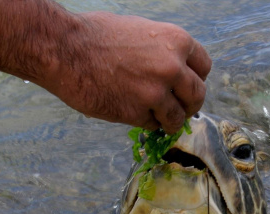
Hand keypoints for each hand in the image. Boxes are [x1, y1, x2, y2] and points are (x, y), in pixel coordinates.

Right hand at [42, 12, 211, 133]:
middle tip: (180, 109)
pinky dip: (147, 124)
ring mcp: (156, 93)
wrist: (66, 50)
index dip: (196, 78)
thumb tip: (173, 67)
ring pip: (178, 117)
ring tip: (160, 119)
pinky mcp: (137, 114)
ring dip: (170, 120)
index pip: (204, 67)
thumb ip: (162, 50)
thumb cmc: (97, 35)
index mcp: (176, 41)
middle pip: (197, 95)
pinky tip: (134, 114)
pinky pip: (153, 125)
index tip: (187, 87)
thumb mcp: (140, 31)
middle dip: (190, 105)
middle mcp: (173, 68)